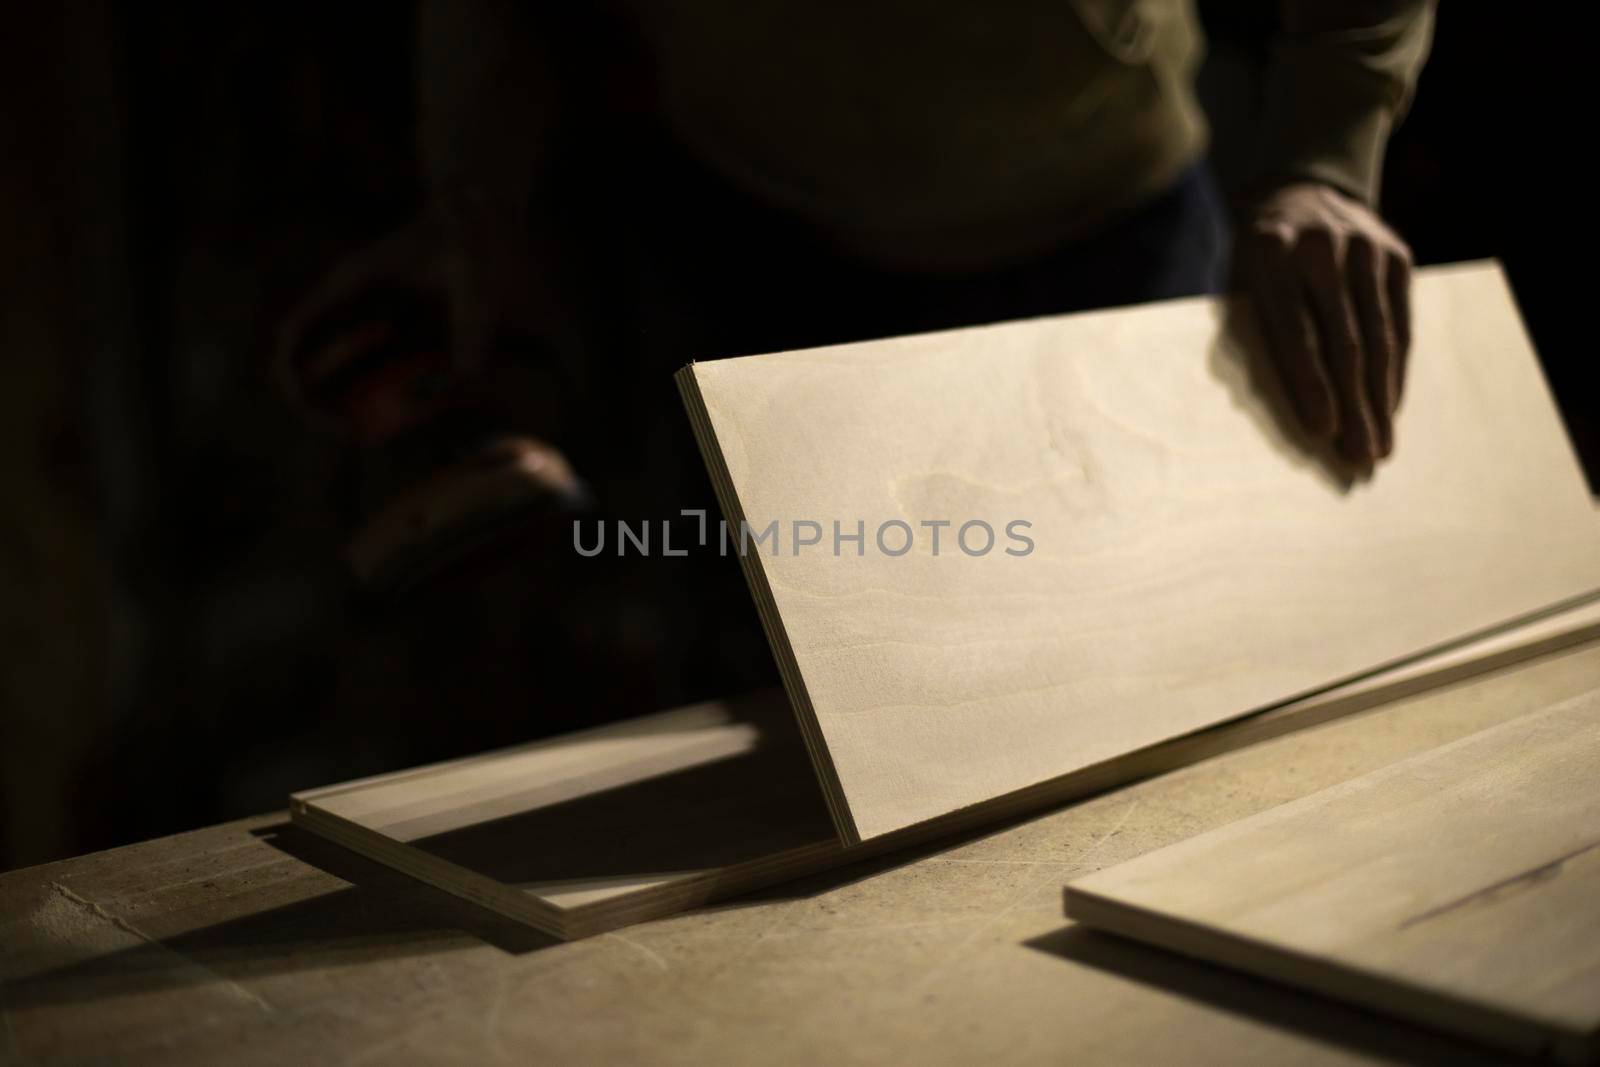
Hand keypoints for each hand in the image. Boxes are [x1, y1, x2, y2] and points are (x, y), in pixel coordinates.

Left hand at [1236, 182, 1412, 466]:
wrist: (1298, 188)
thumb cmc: (1253, 257)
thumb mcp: (1235, 279)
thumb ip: (1250, 328)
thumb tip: (1264, 410)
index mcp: (1269, 254)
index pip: (1294, 331)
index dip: (1310, 384)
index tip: (1323, 431)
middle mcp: (1322, 248)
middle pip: (1344, 342)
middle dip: (1354, 406)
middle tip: (1360, 458)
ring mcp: (1366, 249)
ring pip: (1380, 338)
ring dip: (1381, 399)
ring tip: (1381, 448)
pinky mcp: (1398, 256)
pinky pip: (1401, 325)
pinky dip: (1396, 371)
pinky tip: (1391, 408)